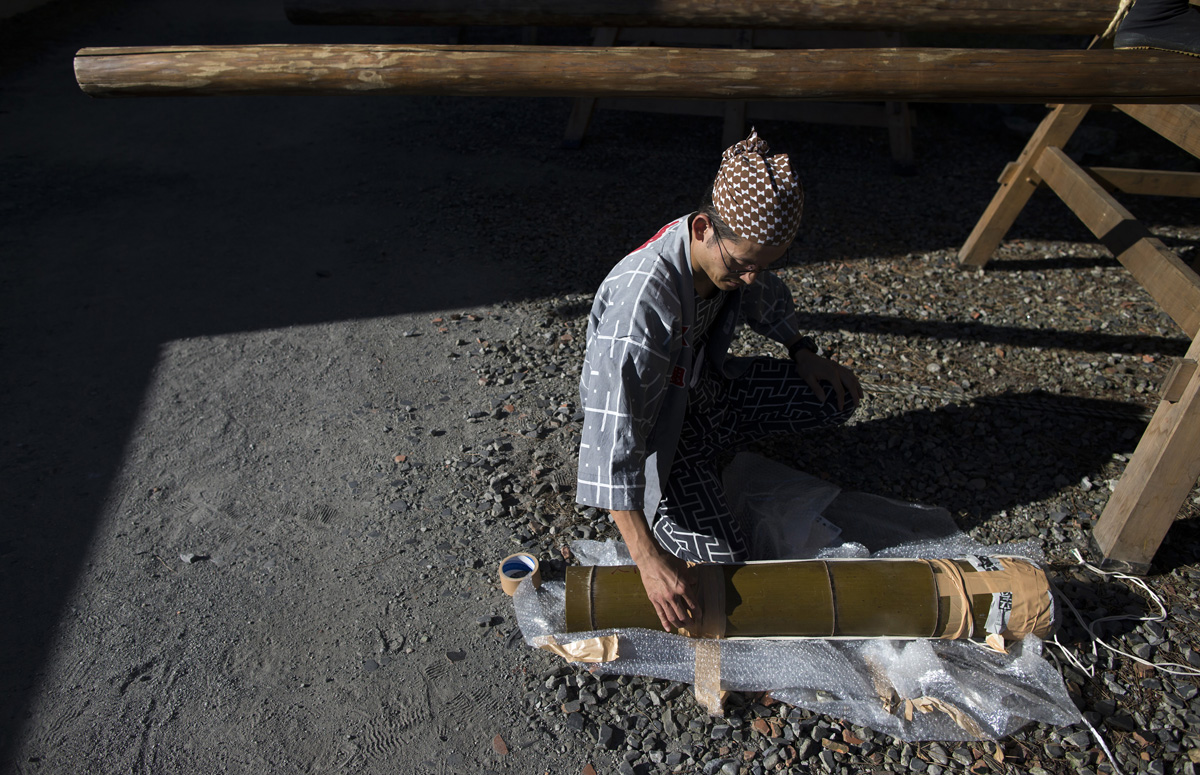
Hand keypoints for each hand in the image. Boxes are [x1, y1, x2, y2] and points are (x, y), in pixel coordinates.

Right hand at [608, 508, 701, 630]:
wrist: (650, 559)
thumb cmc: (667, 560)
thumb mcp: (682, 566)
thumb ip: (689, 576)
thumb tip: (694, 582)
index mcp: (683, 587)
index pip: (693, 605)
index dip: (697, 612)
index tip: (699, 616)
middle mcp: (673, 596)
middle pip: (683, 615)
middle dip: (689, 622)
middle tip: (692, 625)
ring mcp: (663, 599)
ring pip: (672, 617)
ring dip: (679, 624)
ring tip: (683, 626)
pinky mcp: (654, 599)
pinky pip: (660, 614)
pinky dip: (665, 622)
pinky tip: (668, 629)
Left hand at [792, 349, 862, 410]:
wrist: (805, 355)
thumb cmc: (805, 368)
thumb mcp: (808, 379)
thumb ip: (816, 389)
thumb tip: (823, 401)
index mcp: (831, 374)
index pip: (840, 390)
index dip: (841, 400)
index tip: (840, 409)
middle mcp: (837, 369)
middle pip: (850, 383)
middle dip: (855, 395)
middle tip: (857, 405)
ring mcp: (838, 367)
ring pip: (852, 377)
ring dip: (858, 387)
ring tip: (861, 396)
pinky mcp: (837, 365)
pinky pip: (849, 373)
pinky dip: (854, 380)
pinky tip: (856, 385)